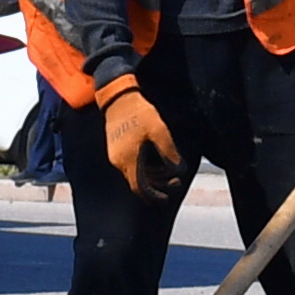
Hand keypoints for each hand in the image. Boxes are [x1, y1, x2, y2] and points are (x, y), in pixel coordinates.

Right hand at [101, 82, 184, 199]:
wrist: (117, 96)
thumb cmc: (139, 112)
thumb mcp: (159, 131)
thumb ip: (169, 153)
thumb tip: (179, 170)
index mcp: (129, 160)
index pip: (140, 188)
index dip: (154, 196)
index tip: (166, 199)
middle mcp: (119, 161)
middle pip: (138, 182)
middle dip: (158, 185)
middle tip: (176, 181)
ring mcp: (115, 155)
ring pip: (135, 174)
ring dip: (153, 176)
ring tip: (170, 170)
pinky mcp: (115, 148)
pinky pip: (130, 165)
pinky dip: (144, 167)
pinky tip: (157, 161)